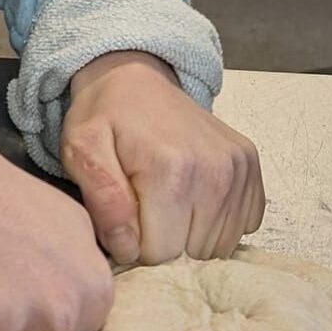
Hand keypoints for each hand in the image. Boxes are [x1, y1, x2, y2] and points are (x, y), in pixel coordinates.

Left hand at [60, 50, 263, 264]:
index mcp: (170, 170)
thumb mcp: (81, 149)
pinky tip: (192, 195)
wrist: (136, 77)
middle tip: (143, 201)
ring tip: (166, 197)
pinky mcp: (250, 166)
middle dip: (163, 238)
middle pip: (191, 253)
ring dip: (191, 233)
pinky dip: (217, 222)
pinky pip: (242, 225)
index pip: (159, 254)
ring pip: (218, 245)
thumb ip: (102, 201)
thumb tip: (128, 248)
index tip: (125, 211)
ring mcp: (238, 168)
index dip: (135, 242)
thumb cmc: (105, 116)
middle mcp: (215, 171)